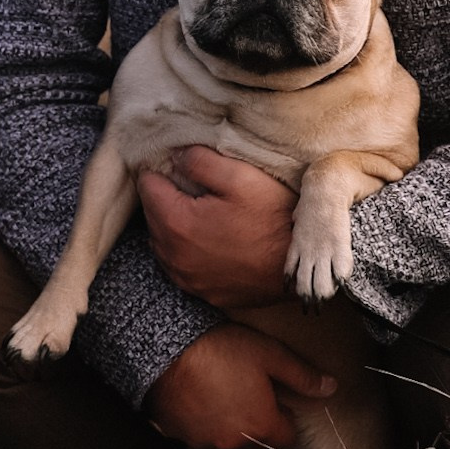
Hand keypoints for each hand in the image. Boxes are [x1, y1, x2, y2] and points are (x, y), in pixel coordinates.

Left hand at [140, 146, 298, 310]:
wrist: (302, 268)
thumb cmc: (274, 219)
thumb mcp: (240, 177)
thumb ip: (200, 161)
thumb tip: (176, 156)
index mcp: (176, 223)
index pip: (147, 186)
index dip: (163, 170)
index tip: (182, 166)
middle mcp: (173, 256)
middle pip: (152, 215)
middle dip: (168, 198)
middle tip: (196, 187)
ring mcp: (187, 279)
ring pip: (164, 243)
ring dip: (175, 226)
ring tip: (204, 213)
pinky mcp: (203, 292)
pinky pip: (182, 266)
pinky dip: (188, 251)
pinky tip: (212, 240)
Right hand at [147, 323, 337, 448]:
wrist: (166, 347)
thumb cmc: (222, 349)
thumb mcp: (270, 355)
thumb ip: (302, 376)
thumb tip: (331, 388)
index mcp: (261, 424)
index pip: (286, 435)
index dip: (285, 415)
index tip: (276, 396)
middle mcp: (233, 440)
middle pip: (253, 435)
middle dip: (253, 415)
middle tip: (244, 383)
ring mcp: (202, 439)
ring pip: (222, 433)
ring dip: (224, 417)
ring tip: (216, 385)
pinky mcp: (176, 432)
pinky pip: (194, 429)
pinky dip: (197, 416)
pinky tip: (194, 392)